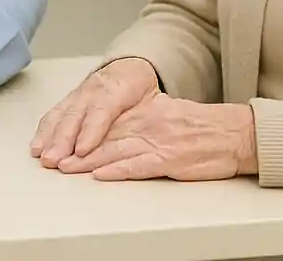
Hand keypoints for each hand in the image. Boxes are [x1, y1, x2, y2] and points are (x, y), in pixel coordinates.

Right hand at [30, 57, 159, 167]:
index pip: (101, 111)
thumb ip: (148, 113)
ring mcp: (78, 94)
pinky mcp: (69, 99)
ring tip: (41, 155)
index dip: (90, 131)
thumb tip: (152, 132)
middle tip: (54, 159)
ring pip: (61, 114)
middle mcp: (93, 90)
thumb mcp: (152, 96)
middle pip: (75, 115)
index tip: (81, 151)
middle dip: (63, 139)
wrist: (128, 66)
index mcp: (116, 89)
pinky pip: (54, 113)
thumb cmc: (140, 86)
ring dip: (49, 136)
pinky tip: (37, 144)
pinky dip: (44, 130)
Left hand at [57, 95, 257, 181]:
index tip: (58, 138)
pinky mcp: (168, 159)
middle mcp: (145, 122)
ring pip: (113, 150)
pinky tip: (100, 174)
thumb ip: (141, 117)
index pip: (104, 119)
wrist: (232, 134)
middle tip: (50, 156)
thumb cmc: (200, 127)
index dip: (78, 130)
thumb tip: (117, 124)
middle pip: (102, 135)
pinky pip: (137, 165)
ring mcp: (156, 140)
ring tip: (65, 167)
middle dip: (74, 147)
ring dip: (86, 160)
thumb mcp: (166, 112)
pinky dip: (117, 170)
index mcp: (144, 109)